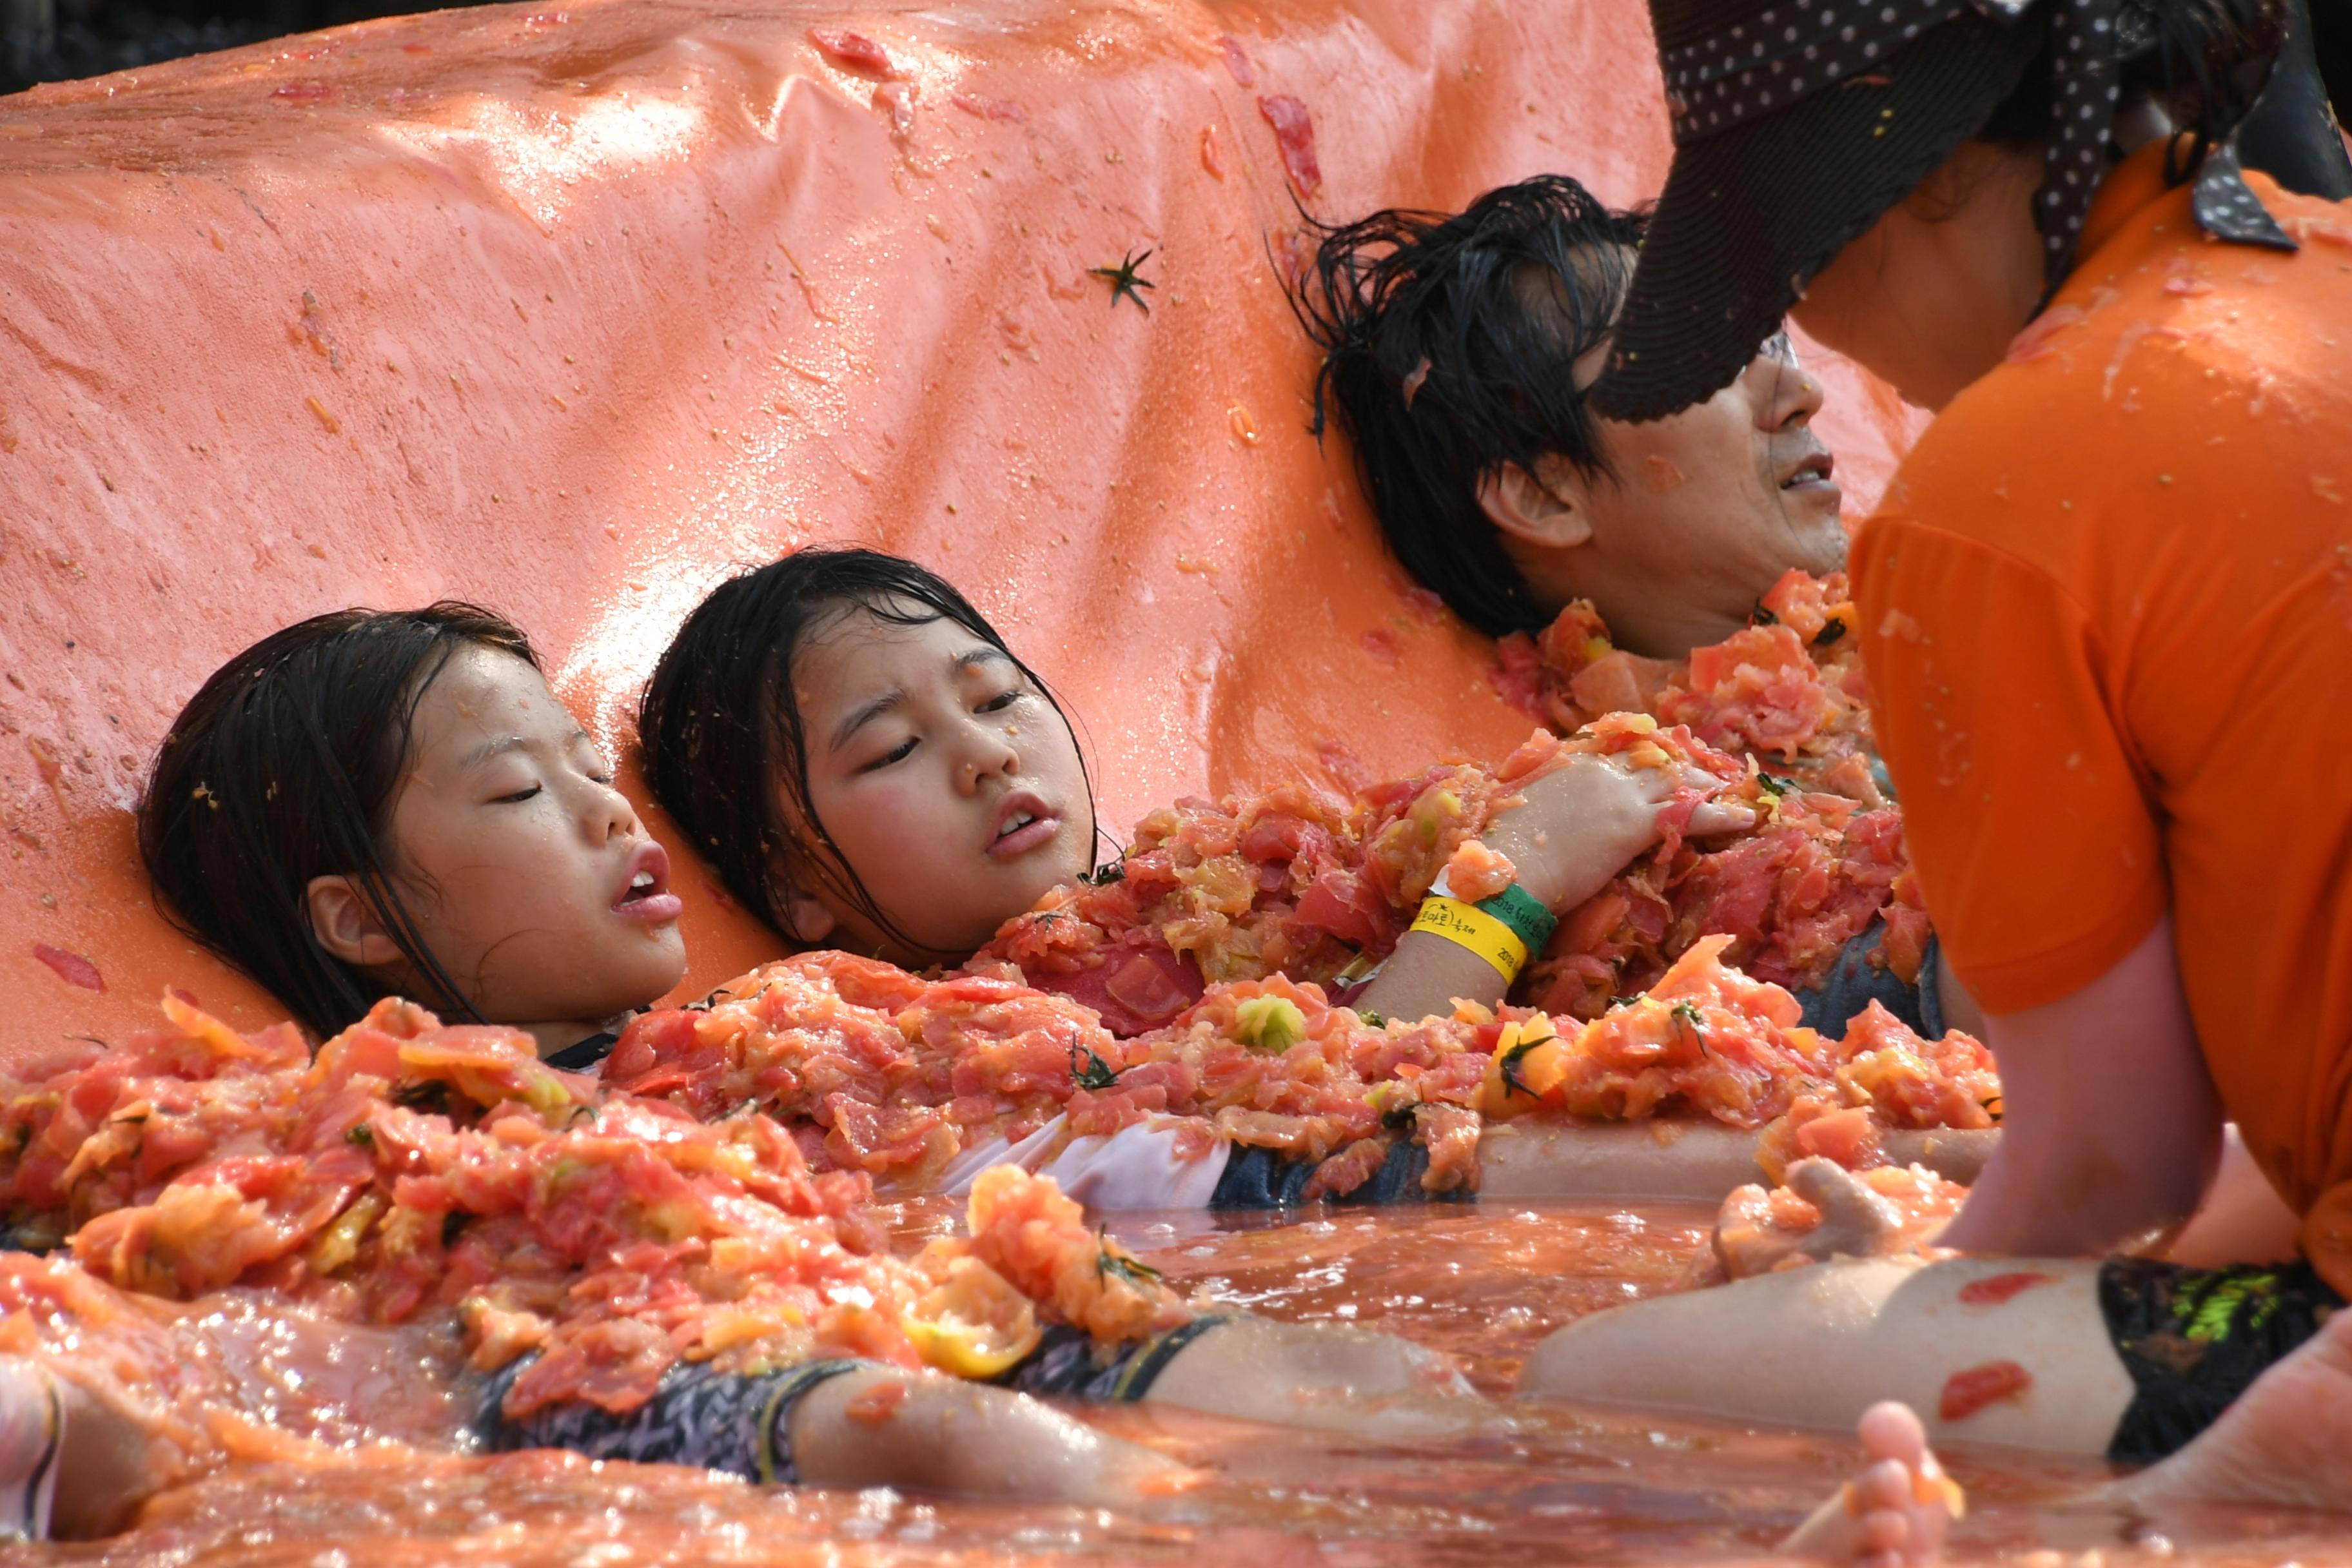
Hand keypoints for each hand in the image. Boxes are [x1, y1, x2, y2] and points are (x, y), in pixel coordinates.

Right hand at [1481, 753, 1752, 911]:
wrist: (1510, 869)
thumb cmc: (1506, 848)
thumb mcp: (1522, 808)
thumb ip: (1542, 798)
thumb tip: (1543, 807)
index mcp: (1572, 762)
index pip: (1619, 746)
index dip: (1645, 751)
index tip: (1661, 755)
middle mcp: (1602, 771)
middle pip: (1654, 759)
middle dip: (1682, 765)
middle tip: (1704, 772)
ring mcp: (1622, 795)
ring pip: (1677, 781)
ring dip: (1706, 784)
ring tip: (1728, 789)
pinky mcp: (1636, 824)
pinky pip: (1690, 814)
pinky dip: (1721, 814)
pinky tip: (1744, 817)